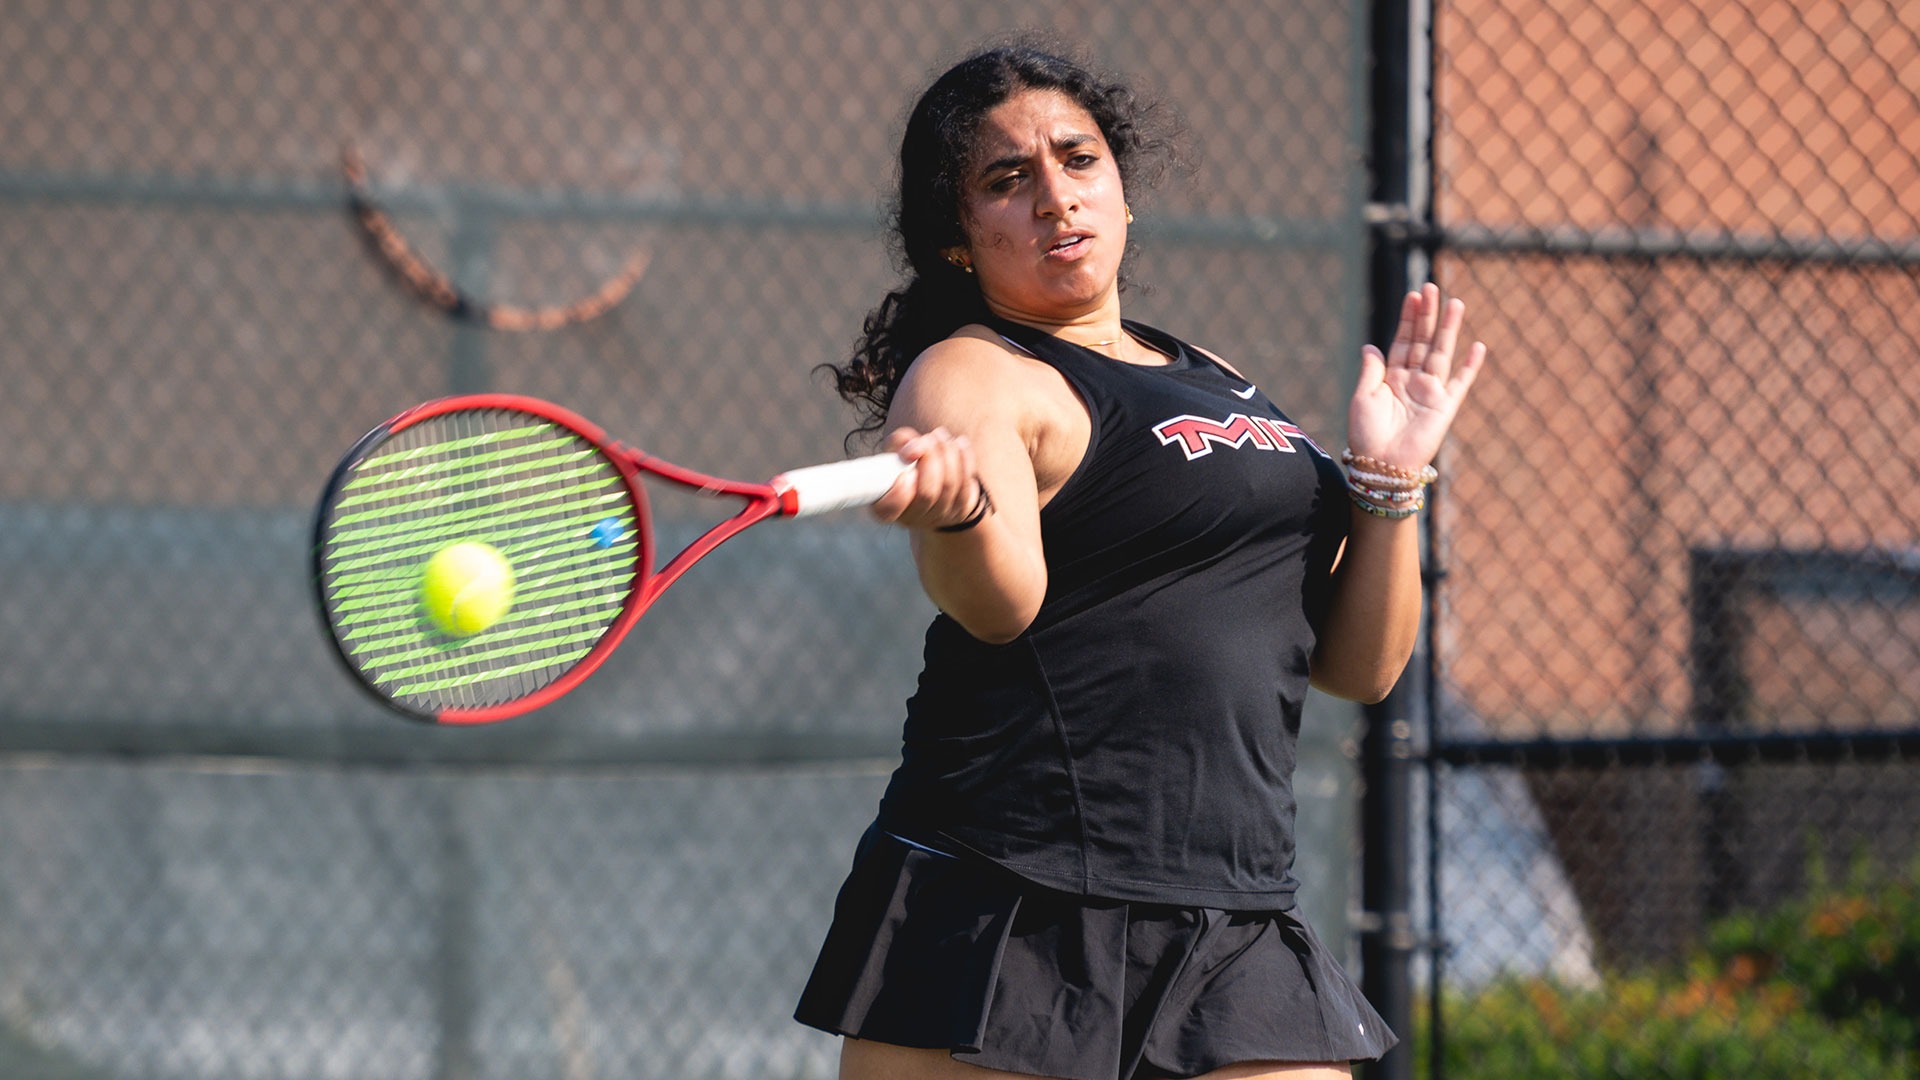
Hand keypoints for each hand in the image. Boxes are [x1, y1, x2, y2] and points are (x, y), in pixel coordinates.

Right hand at [870, 426, 987, 531]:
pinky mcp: (961, 510)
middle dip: (930, 459)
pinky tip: (960, 444)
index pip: (887, 511)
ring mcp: (938, 517)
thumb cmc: (907, 463)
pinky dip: (965, 459)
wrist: (931, 478)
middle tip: (929, 438)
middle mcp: (912, 518)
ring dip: (947, 454)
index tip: (905, 471)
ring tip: (940, 435)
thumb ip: (898, 442)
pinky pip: (967, 485)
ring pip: (949, 486)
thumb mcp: (895, 450)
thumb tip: (914, 447)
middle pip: (927, 494)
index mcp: (885, 507)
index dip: (898, 494)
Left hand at [1349, 283, 1486, 471]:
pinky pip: (1460, 383)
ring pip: (1441, 353)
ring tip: (1455, 302)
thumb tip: (1370, 346)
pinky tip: (1477, 346)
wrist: (1380, 465)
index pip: (1402, 341)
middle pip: (1423, 341)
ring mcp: (1430, 392)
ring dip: (1449, 329)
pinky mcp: (1445, 407)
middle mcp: (1412, 381)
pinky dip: (1470, 366)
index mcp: (1391, 377)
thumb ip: (1371, 371)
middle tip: (1431, 287)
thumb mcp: (1363, 397)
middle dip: (1428, 315)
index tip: (1414, 295)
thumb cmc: (1366, 434)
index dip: (1408, 319)